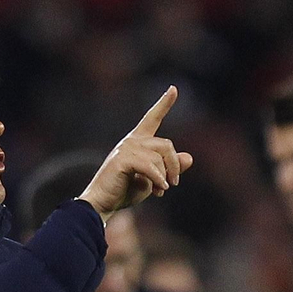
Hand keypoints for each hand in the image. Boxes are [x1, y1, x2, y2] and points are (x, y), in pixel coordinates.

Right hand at [79, 86, 194, 219]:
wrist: (103, 203)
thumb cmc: (125, 191)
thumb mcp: (154, 179)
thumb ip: (169, 168)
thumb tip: (189, 157)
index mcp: (138, 141)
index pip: (153, 118)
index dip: (164, 103)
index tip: (173, 89)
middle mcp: (132, 140)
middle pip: (166, 145)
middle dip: (174, 166)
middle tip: (173, 185)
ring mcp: (126, 148)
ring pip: (159, 157)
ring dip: (165, 177)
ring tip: (161, 191)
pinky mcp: (122, 159)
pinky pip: (150, 166)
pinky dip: (158, 179)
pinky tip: (159, 190)